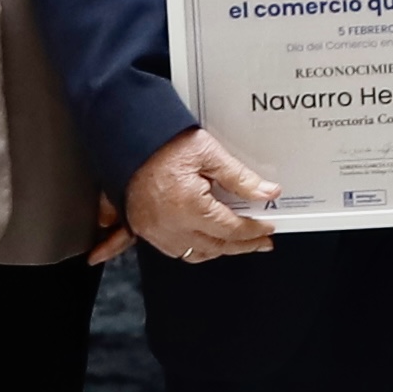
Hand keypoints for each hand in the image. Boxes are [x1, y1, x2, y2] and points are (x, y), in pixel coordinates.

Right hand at [125, 128, 280, 262]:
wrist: (125, 137)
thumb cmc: (160, 142)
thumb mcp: (208, 153)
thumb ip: (239, 178)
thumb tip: (266, 193)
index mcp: (190, 207)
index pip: (232, 229)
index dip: (254, 231)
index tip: (267, 228)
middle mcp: (172, 225)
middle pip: (217, 247)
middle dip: (243, 246)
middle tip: (260, 241)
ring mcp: (154, 230)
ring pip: (195, 254)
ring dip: (217, 250)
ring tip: (235, 242)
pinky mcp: (142, 228)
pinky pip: (172, 250)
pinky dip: (191, 250)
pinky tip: (204, 240)